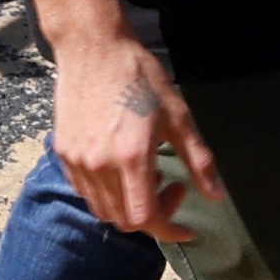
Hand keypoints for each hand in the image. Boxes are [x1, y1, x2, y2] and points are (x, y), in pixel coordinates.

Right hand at [50, 22, 216, 239]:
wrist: (93, 47)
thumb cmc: (140, 77)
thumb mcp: (179, 116)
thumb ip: (199, 160)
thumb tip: (216, 195)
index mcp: (131, 158)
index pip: (145, 218)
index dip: (169, 232)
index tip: (187, 229)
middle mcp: (99, 165)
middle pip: (123, 220)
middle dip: (153, 217)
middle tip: (171, 187)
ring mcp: (76, 160)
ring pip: (102, 209)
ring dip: (128, 206)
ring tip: (147, 175)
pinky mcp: (63, 152)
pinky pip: (85, 191)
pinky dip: (107, 193)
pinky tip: (123, 169)